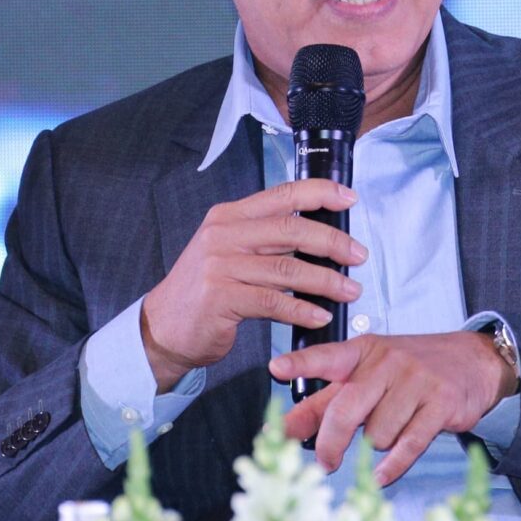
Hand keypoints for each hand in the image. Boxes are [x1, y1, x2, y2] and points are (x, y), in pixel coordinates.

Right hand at [141, 178, 363, 387]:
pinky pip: (273, 302)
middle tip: (358, 256)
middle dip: (333, 242)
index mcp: (229, 216)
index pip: (282, 194)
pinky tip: (319, 315)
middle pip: (291, 229)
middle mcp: (223, 234)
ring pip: (287, 268)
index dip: (320, 193)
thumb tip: (319, 236)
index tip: (350, 199)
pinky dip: (302, 309)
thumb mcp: (229, 252)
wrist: (163, 327)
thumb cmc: (205, 290)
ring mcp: (220, 265)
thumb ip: (265, 239)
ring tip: (350, 291)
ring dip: (326, 281)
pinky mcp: (221, 297)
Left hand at [271, 331, 516, 485]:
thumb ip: (327, 400)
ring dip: (376, 446)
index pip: (327, 356)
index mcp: (363, 352)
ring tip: (388, 435)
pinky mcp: (441, 404)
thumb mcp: (367, 375)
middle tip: (326, 463)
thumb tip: (286, 427)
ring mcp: (416, 381)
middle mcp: (387, 362)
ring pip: (377, 433)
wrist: (473, 361)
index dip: (301, 363)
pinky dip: (392, 466)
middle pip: (345, 409)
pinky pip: (408, 444)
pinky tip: (381, 476)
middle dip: (331, 443)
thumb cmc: (409, 371)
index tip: (276, 369)